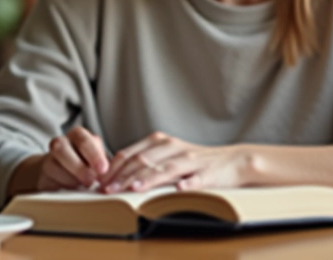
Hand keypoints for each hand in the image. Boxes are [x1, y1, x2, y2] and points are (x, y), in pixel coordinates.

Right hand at [36, 126, 109, 190]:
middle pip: (62, 148)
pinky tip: (71, 190)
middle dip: (78, 166)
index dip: (94, 155)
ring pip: (53, 164)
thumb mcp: (97, 160)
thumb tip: (117, 180)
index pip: (84, 141)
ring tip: (82, 187)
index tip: (103, 170)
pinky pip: (49, 180)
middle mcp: (61, 143)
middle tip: (91, 181)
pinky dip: (61, 185)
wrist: (60, 171)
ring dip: (70, 178)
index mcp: (78, 135)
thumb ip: (104, 165)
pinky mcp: (43, 174)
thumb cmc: (85, 164)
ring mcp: (49, 158)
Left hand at [98, 131, 251, 193]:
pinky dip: (187, 184)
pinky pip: (196, 179)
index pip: (130, 154)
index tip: (99, 182)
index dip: (113, 168)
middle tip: (108, 190)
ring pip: (165, 169)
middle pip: (143, 161)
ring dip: (148, 179)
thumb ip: (145, 162)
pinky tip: (179, 190)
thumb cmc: (196, 162)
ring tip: (134, 189)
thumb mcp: (168, 157)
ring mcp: (191, 160)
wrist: (233, 161)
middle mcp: (173, 148)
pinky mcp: (208, 173)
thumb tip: (116, 176)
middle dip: (123, 177)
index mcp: (160, 143)